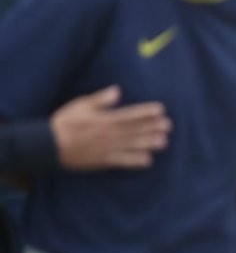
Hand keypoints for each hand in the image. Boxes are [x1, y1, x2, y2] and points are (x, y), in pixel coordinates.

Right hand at [50, 85, 170, 170]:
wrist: (48, 146)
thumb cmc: (65, 122)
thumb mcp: (81, 105)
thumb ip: (100, 99)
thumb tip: (117, 90)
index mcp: (104, 119)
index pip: (130, 115)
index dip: (146, 112)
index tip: (160, 110)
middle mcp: (108, 134)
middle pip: (134, 130)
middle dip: (153, 128)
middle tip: (169, 126)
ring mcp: (106, 149)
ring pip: (132, 146)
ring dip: (148, 143)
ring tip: (164, 142)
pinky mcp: (103, 161)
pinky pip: (122, 162)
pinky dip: (135, 162)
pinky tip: (148, 161)